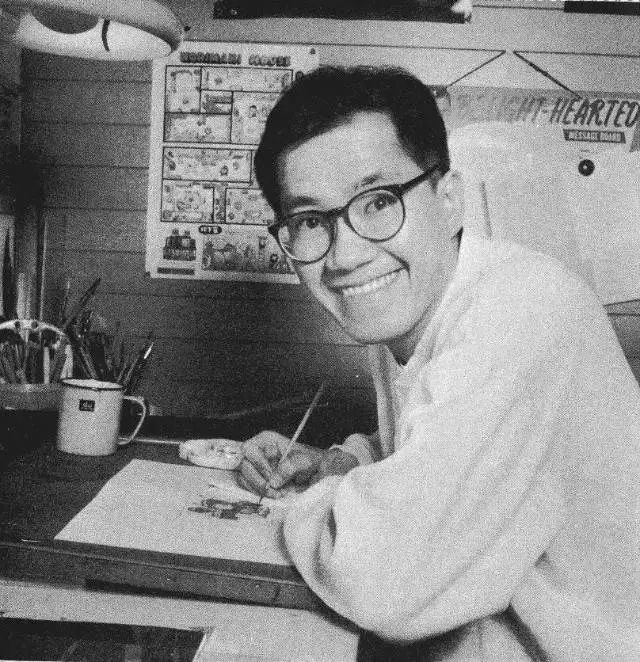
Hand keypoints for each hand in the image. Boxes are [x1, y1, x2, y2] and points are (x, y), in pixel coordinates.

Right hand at [238, 432, 358, 497]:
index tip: (271, 478)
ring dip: (258, 489)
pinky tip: (272, 495)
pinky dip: (257, 493)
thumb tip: (273, 481)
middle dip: (258, 481)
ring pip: (243, 477)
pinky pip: (247, 486)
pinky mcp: (255, 478)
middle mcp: (257, 450)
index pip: (250, 450)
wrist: (317, 472)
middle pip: (244, 465)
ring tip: (276, 494)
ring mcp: (254, 465)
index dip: (259, 465)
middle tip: (275, 491)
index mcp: (266, 440)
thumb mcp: (305, 461)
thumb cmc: (310, 461)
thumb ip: (290, 467)